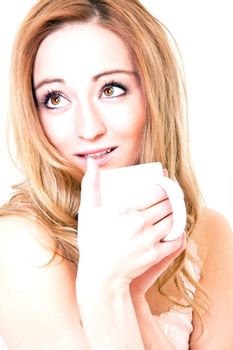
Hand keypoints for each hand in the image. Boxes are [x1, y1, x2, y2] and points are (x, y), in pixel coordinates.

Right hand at [77, 158, 183, 290]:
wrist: (99, 275)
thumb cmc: (92, 241)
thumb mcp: (88, 210)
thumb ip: (91, 184)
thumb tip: (92, 161)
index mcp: (127, 210)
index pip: (158, 192)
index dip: (166, 187)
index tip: (166, 186)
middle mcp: (141, 223)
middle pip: (168, 205)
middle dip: (172, 198)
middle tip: (172, 196)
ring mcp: (149, 240)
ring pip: (174, 220)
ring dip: (176, 213)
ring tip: (173, 210)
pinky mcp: (155, 255)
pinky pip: (175, 240)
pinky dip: (178, 232)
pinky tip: (175, 229)